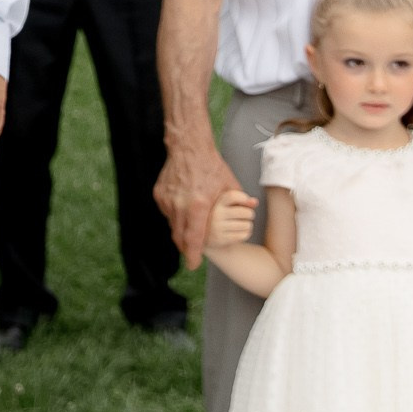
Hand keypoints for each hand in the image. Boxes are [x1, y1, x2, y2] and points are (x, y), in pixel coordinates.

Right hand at [156, 139, 242, 269]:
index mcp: (198, 206)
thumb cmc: (210, 165)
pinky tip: (183, 214)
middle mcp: (180, 205)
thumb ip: (239, 199)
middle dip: (186, 248)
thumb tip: (253, 207)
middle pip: (180, 236)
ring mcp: (167, 200)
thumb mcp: (228, 183)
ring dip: (180, 232)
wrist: (188, 147)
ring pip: (172, 225)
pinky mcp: (159, 194)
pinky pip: (167, 212)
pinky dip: (174, 217)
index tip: (194, 264)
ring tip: (188, 236)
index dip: (194, 254)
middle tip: (191, 254)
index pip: (194, 238)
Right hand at [206, 188, 258, 249]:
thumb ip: (242, 201)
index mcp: (216, 203)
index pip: (232, 196)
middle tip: (244, 216)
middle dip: (250, 214)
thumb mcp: (228, 205)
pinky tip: (238, 232)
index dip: (243, 198)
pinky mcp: (221, 240)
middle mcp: (216, 214)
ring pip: (247, 225)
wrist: (205, 236)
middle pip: (246, 212)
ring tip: (239, 225)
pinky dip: (245, 234)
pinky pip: (244, 235)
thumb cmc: (222, 216)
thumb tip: (255, 202)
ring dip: (247, 225)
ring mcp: (218, 228)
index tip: (245, 202)